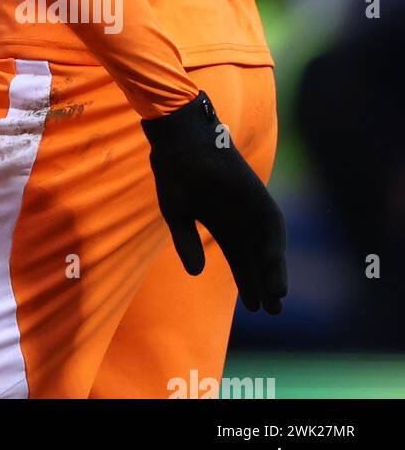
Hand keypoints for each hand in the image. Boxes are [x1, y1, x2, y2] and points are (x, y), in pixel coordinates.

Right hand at [142, 91, 287, 313]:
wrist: (182, 139)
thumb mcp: (176, 213)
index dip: (245, 282)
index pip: (238, 259)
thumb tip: (196, 274)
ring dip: (273, 272)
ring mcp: (250, 208)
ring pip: (267, 248)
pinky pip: (272, 229)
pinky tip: (274, 273)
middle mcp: (239, 218)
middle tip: (271, 310)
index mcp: (220, 222)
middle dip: (263, 284)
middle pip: (255, 258)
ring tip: (276, 299)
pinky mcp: (258, 197)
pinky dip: (275, 252)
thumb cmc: (174, 171)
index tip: (252, 307)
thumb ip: (186, 243)